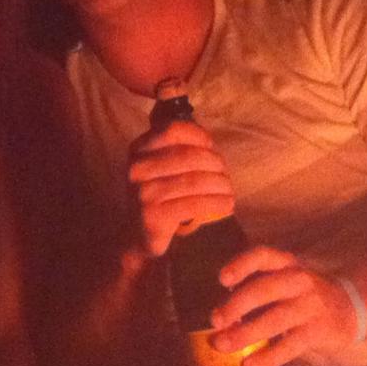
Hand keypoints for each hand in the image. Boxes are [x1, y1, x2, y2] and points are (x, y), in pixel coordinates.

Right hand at [127, 119, 235, 255]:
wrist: (138, 235)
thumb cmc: (158, 195)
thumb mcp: (159, 166)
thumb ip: (177, 148)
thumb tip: (209, 141)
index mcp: (138, 150)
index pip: (173, 130)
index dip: (198, 135)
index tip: (212, 147)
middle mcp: (137, 169)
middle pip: (189, 156)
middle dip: (216, 164)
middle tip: (225, 175)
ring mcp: (143, 193)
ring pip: (195, 181)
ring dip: (221, 185)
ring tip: (229, 191)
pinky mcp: (154, 216)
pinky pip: (195, 204)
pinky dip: (217, 203)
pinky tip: (227, 204)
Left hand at [209, 247, 358, 365]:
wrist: (350, 309)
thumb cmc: (303, 296)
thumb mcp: (285, 280)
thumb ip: (257, 290)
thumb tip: (221, 316)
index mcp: (286, 264)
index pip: (262, 255)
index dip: (241, 265)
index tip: (223, 280)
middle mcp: (298, 281)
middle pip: (263, 289)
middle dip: (235, 305)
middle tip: (215, 322)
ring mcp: (310, 306)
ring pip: (274, 319)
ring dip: (245, 333)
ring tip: (223, 345)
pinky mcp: (317, 331)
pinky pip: (289, 345)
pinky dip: (267, 357)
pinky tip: (249, 365)